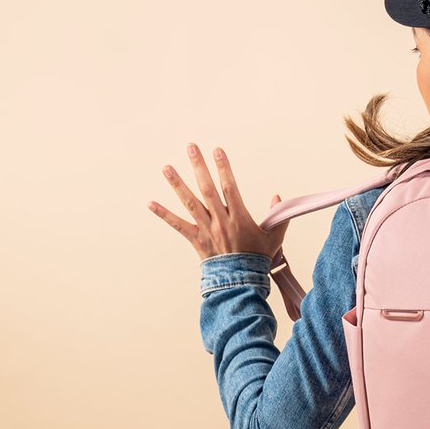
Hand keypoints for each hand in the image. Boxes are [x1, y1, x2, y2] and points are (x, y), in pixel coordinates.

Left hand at [148, 142, 289, 261]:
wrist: (241, 281)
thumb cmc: (257, 259)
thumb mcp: (274, 238)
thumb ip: (279, 217)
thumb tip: (277, 197)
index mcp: (239, 218)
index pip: (229, 188)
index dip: (223, 168)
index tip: (217, 151)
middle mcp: (220, 221)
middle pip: (207, 189)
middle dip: (199, 166)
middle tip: (191, 147)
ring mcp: (207, 230)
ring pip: (190, 203)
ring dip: (177, 184)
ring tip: (166, 168)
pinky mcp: (196, 239)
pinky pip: (178, 225)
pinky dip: (164, 214)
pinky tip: (150, 203)